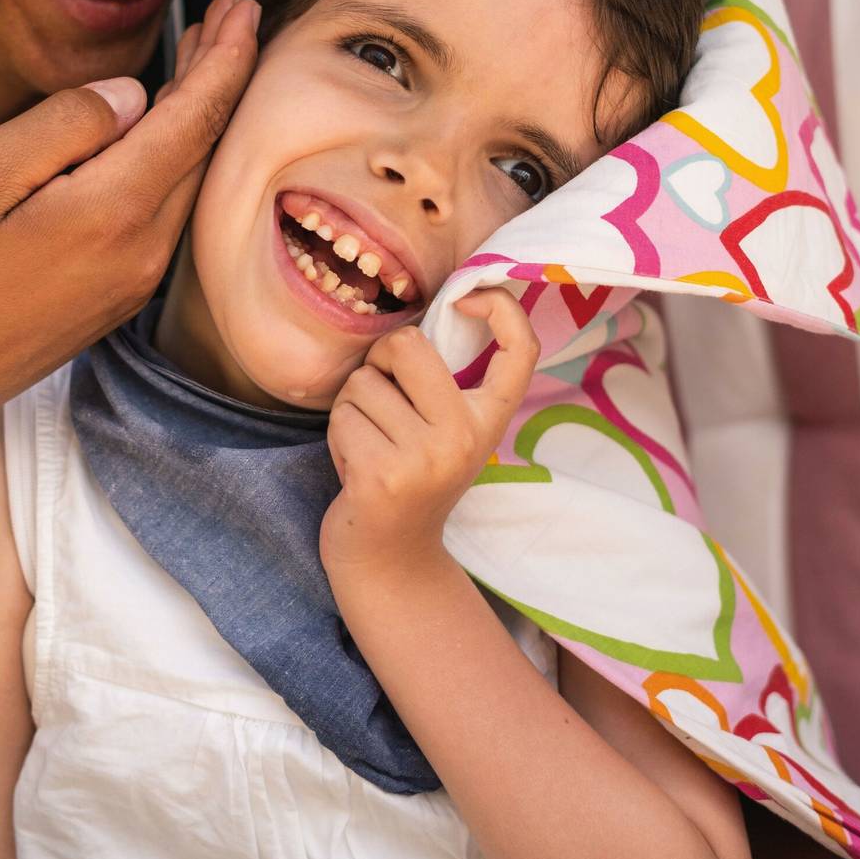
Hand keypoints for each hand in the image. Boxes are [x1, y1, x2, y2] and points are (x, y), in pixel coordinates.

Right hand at [0, 0, 261, 434]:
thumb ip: (64, 124)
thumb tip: (133, 95)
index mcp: (116, 210)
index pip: (195, 117)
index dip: (225, 57)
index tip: (243, 7)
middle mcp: (146, 248)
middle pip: (205, 145)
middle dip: (221, 76)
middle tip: (232, 16)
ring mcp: (138, 276)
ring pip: (191, 178)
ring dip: (201, 115)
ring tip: (204, 57)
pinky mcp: (121, 291)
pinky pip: (168, 208)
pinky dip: (177, 157)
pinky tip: (161, 129)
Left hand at [320, 290, 538, 583]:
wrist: (390, 559)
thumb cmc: (409, 476)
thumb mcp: (445, 429)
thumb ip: (442, 380)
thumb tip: (424, 310)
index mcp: (488, 419)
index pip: (521, 349)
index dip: (502, 307)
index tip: (470, 299)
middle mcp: (466, 437)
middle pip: (406, 345)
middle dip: (378, 363)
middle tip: (383, 403)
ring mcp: (425, 458)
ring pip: (362, 383)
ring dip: (352, 410)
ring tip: (371, 447)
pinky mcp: (382, 476)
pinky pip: (342, 418)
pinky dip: (338, 437)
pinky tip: (357, 470)